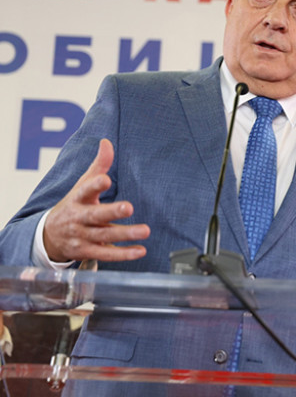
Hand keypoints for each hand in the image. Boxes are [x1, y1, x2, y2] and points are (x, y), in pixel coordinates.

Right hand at [43, 138, 149, 262]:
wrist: (49, 236)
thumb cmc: (74, 205)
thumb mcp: (82, 185)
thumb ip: (99, 165)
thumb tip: (107, 142)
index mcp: (77, 199)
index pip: (84, 190)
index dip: (95, 185)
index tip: (106, 179)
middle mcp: (79, 218)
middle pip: (95, 215)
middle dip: (112, 212)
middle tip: (129, 207)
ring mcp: (82, 237)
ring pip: (104, 236)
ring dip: (125, 234)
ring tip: (145, 230)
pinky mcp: (88, 252)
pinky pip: (106, 254)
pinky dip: (123, 254)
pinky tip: (140, 250)